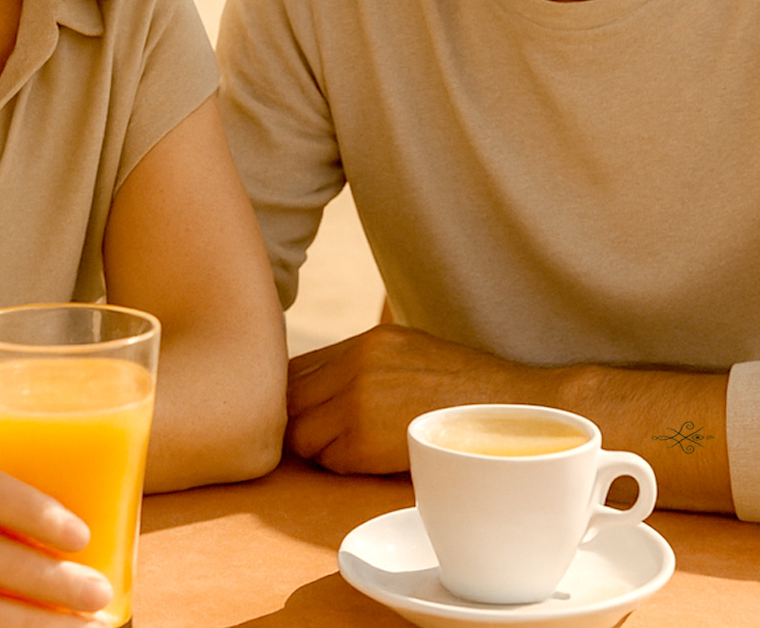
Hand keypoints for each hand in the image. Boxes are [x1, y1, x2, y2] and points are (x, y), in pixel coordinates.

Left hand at [287, 325, 539, 473]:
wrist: (517, 416)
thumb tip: (323, 389)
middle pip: (290, 396)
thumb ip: (367, 364)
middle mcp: (357, 362)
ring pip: (300, 431)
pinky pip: (326, 458)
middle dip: (299, 420)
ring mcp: (358, 397)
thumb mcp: (413, 356)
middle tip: (324, 439)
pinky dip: (338, 466)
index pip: (298, 365)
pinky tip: (369, 463)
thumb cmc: (470, 396)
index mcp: (369, 341)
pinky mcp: (364, 437)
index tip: (312, 414)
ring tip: (351, 452)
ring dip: (316, 447)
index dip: (298, 395)